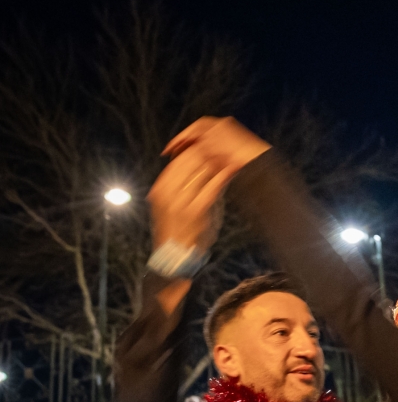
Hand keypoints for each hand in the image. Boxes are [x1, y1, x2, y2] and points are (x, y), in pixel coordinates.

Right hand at [151, 117, 268, 250]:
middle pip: (190, 159)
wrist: (175, 257)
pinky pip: (213, 186)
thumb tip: (202, 161)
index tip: (213, 144)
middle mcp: (167, 191)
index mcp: (161, 187)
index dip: (196, 148)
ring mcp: (181, 201)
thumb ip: (185, 183)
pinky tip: (233, 169)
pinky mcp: (196, 210)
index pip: (179, 158)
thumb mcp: (174, 203)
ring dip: (218, 160)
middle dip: (209, 150)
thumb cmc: (178, 228)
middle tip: (226, 145)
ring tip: (232, 153)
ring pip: (202, 169)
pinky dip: (224, 175)